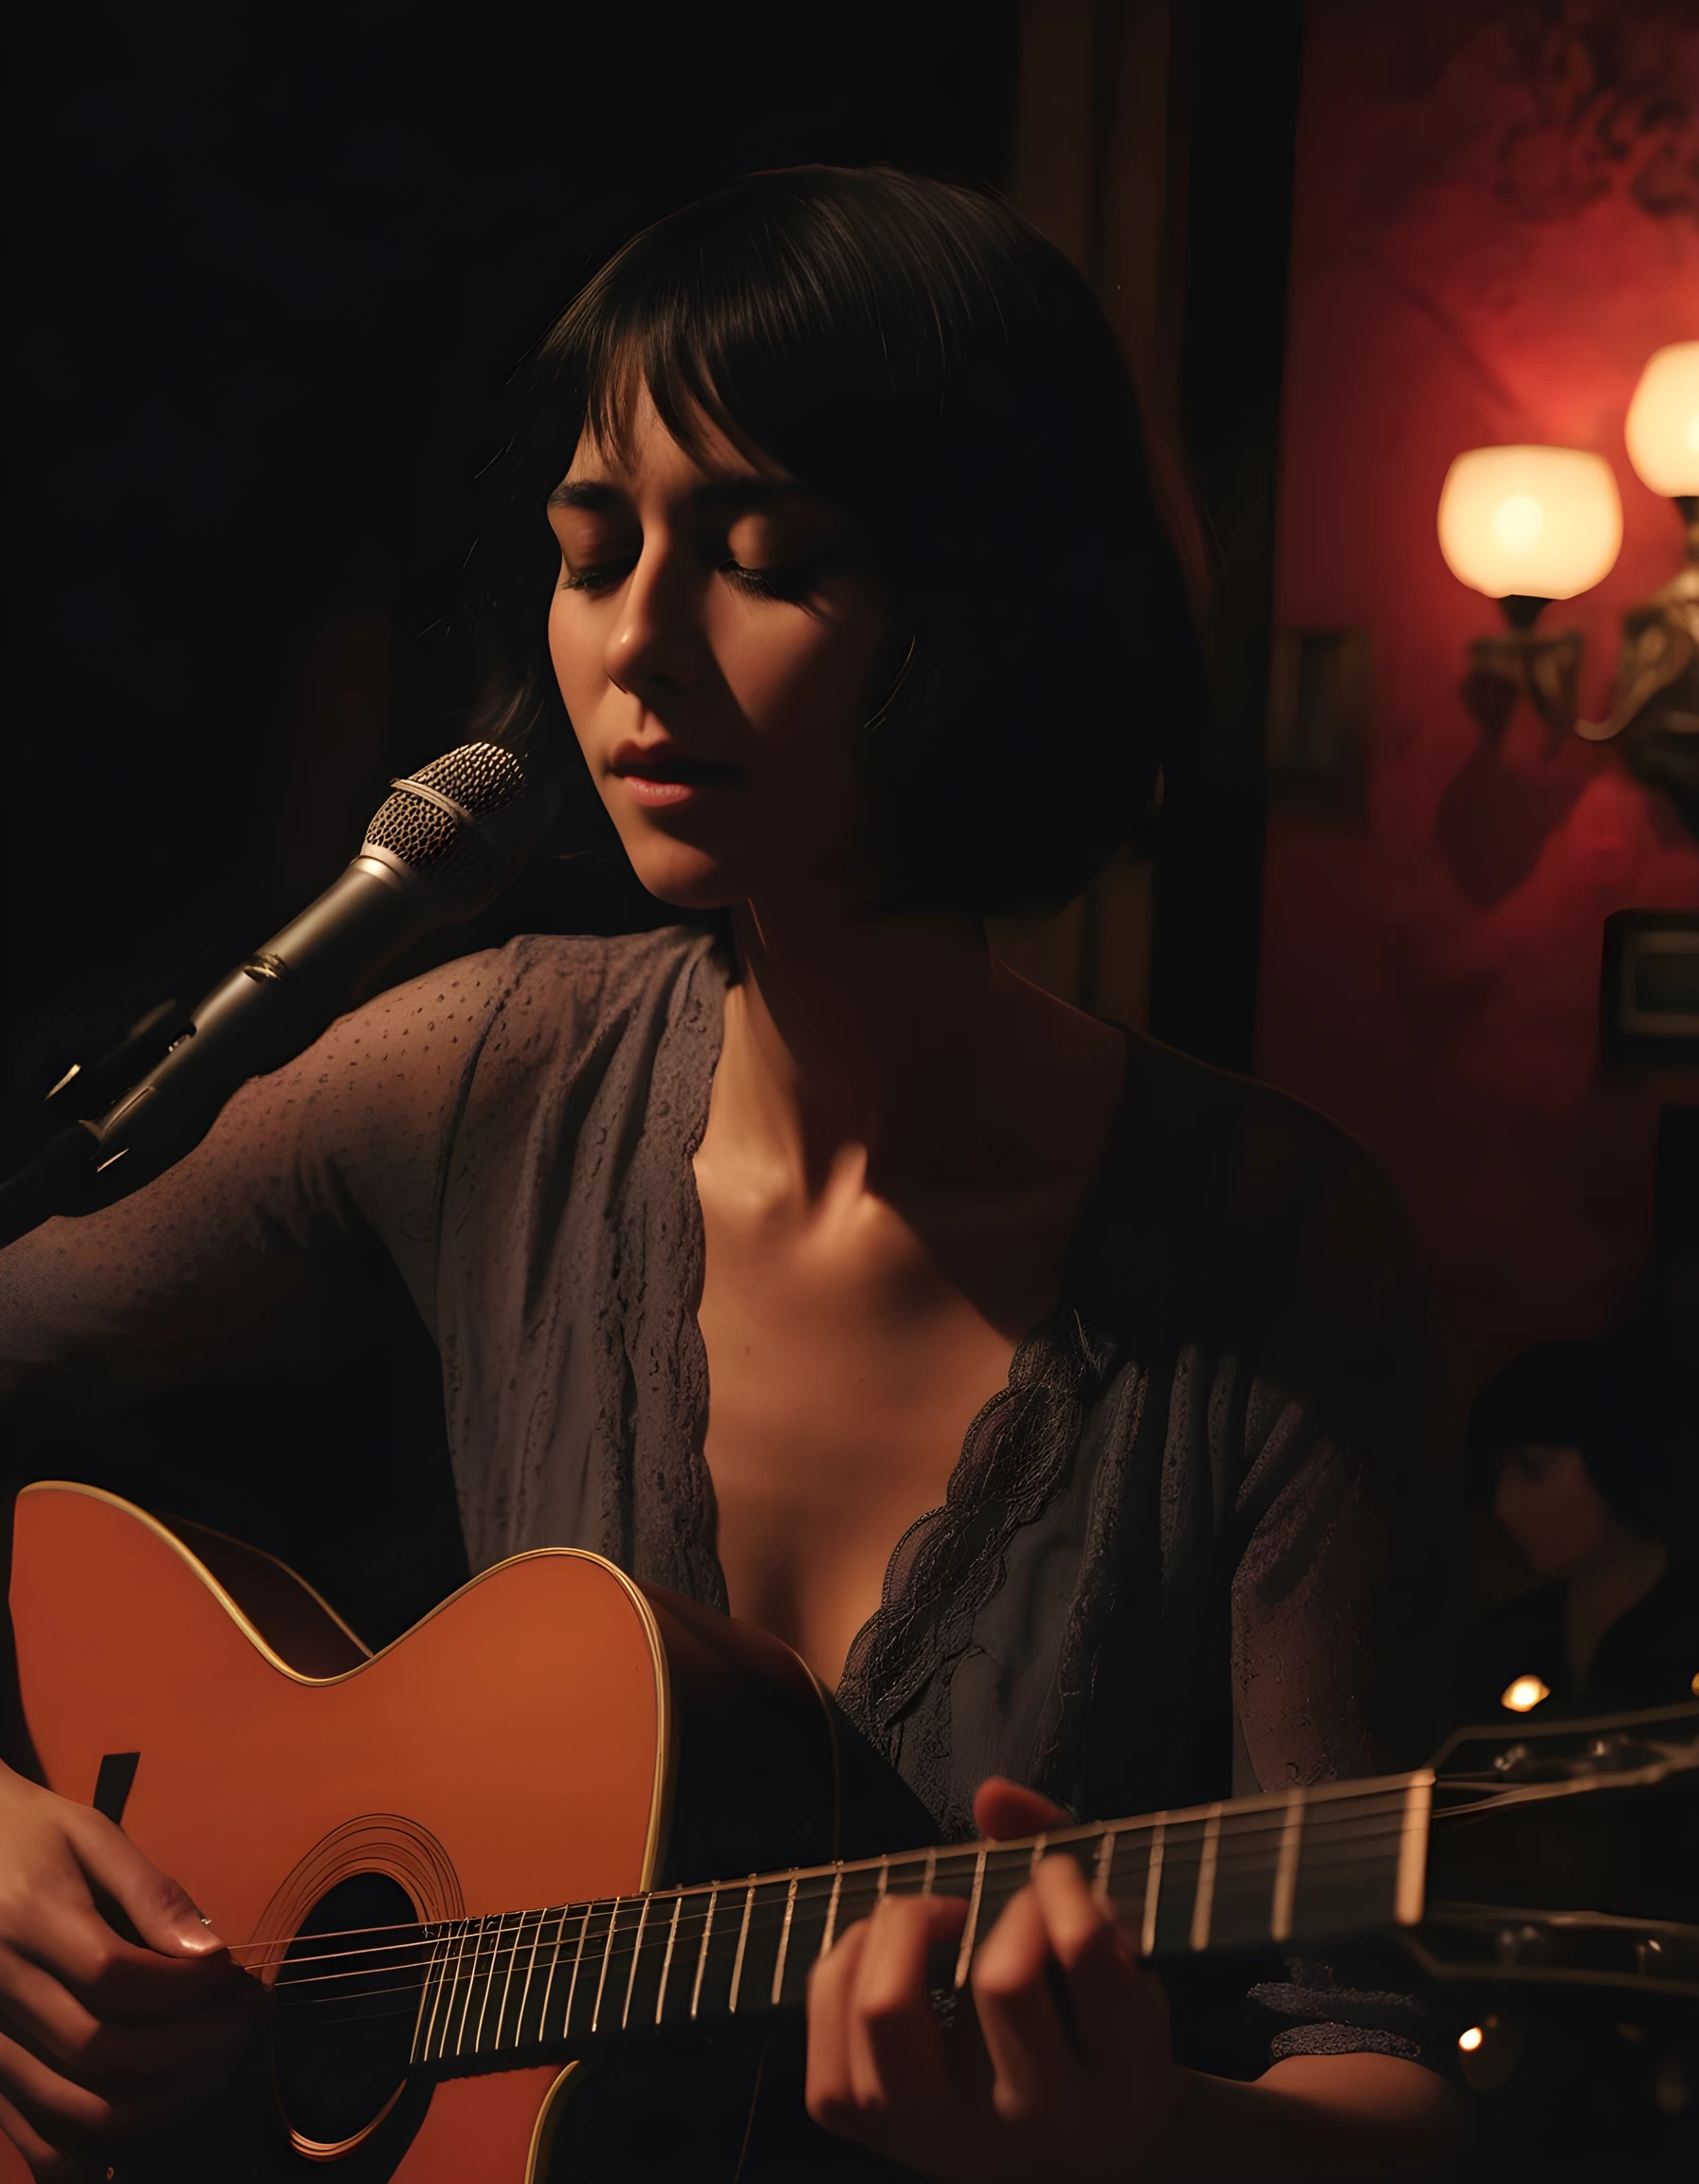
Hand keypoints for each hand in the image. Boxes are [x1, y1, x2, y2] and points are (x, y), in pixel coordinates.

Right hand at [0, 1762, 261, 2181]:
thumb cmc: (34, 1836)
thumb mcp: (92, 1834)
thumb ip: (151, 1892)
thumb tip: (208, 1953)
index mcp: (28, 1918)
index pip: (115, 1975)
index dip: (185, 1984)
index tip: (233, 1971)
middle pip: (101, 2050)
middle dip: (191, 2046)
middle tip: (247, 2022)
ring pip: (76, 2108)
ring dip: (164, 2101)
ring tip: (221, 2064)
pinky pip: (39, 2141)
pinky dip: (98, 2154)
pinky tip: (157, 2122)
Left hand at [805, 1777, 1175, 2182]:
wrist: (1073, 2158)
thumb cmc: (1092, 2025)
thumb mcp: (1115, 1948)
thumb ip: (1063, 1849)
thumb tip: (991, 1793)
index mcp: (1117, 2072)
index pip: (1084, 1949)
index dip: (1062, 1882)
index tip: (1055, 1875)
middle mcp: (1033, 2120)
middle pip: (1001, 1981)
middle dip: (995, 1908)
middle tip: (991, 1910)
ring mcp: (945, 2137)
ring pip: (887, 2008)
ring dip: (905, 1927)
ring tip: (934, 1923)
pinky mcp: (874, 2134)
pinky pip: (829, 2024)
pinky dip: (849, 1959)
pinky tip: (887, 1954)